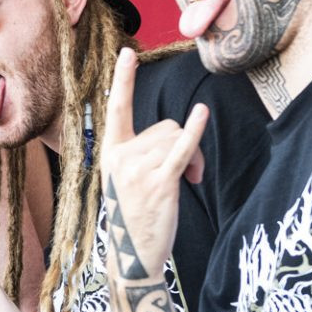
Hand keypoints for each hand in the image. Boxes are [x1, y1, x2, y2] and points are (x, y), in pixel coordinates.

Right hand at [98, 48, 207, 279]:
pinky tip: (201, 113)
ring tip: (190, 181)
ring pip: (176, 138)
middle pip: (164, 126)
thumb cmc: (134, 217)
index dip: (124, 80)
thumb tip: (181, 136)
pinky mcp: (159, 182)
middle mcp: (120, 157)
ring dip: (193, 156)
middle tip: (190, 174)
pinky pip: (181, 148)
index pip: (116, 109)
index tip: (128, 53)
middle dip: (183, 144)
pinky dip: (194, 130)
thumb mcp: (127, 180)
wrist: (132, 258)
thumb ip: (144, 152)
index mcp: (109, 153)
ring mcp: (138, 169)